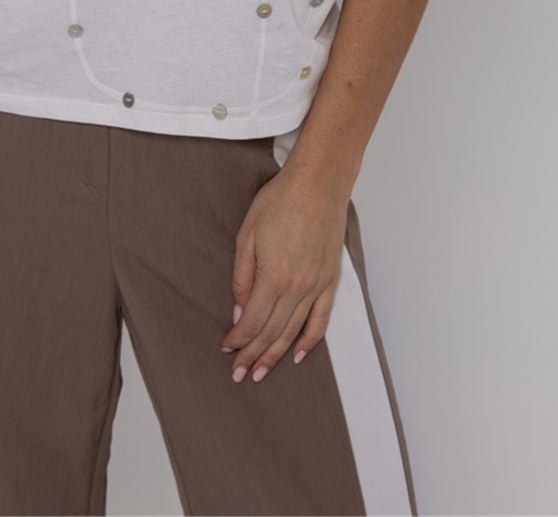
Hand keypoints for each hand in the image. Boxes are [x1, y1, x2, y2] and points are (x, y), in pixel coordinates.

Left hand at [221, 165, 349, 381]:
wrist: (318, 184)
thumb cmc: (280, 201)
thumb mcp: (247, 234)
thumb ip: (242, 276)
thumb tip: (238, 310)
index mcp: (273, 277)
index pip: (252, 321)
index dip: (238, 340)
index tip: (227, 350)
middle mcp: (297, 288)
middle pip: (272, 332)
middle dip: (254, 355)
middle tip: (239, 374)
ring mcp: (316, 286)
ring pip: (294, 331)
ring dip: (277, 354)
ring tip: (262, 372)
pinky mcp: (330, 280)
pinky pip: (321, 319)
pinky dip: (310, 340)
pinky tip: (299, 355)